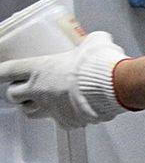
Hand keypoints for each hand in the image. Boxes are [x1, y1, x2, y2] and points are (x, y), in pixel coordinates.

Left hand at [0, 32, 128, 126]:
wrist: (116, 87)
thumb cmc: (100, 66)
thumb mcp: (94, 43)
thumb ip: (89, 42)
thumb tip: (97, 40)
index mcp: (39, 68)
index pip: (7, 71)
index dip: (1, 72)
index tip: (1, 73)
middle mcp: (39, 89)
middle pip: (13, 95)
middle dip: (17, 93)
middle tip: (24, 89)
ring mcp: (51, 108)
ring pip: (29, 112)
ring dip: (33, 107)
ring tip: (42, 103)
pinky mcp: (66, 121)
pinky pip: (59, 122)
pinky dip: (63, 118)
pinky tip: (70, 112)